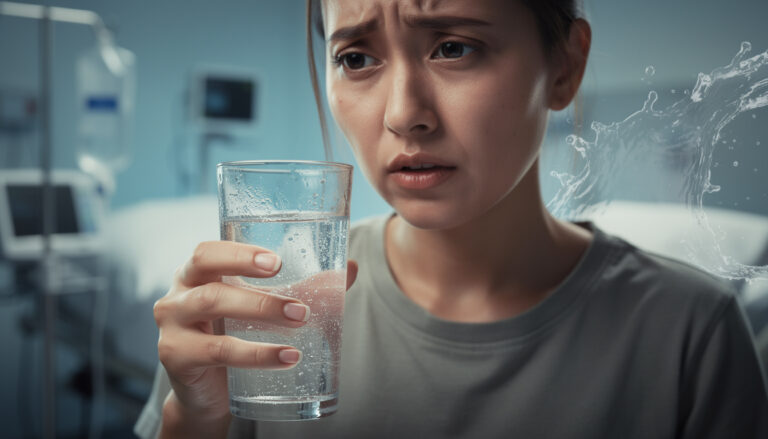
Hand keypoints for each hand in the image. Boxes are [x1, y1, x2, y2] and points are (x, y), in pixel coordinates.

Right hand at [153, 241, 357, 436]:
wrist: (208, 393)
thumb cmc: (235, 337)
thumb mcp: (261, 310)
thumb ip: (303, 289)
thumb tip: (350, 268)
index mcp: (196, 274)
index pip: (208, 250)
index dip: (239, 252)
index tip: (277, 261)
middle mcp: (178, 293)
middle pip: (207, 271)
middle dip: (255, 277)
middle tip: (296, 297)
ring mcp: (172, 325)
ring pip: (213, 304)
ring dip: (262, 310)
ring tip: (300, 320)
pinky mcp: (176, 356)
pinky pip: (218, 350)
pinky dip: (257, 353)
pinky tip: (287, 357)